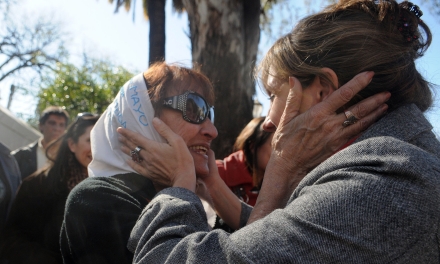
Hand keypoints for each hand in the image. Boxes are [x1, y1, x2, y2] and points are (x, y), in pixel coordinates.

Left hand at [117, 118, 195, 191]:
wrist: (183, 178)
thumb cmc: (182, 159)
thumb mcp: (177, 141)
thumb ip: (164, 130)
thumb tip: (154, 120)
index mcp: (153, 147)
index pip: (137, 138)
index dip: (127, 133)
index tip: (119, 129)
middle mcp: (147, 156)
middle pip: (133, 147)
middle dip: (125, 140)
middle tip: (118, 136)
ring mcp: (147, 166)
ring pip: (134, 156)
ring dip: (127, 150)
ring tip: (121, 146)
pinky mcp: (149, 174)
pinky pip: (137, 168)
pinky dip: (132, 163)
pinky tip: (128, 161)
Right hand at [272, 72, 388, 185]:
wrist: (288, 168)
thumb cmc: (285, 143)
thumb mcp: (285, 119)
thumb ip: (293, 98)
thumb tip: (294, 79)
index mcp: (317, 114)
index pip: (342, 95)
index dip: (357, 83)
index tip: (369, 74)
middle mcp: (330, 125)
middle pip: (358, 111)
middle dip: (375, 100)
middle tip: (388, 92)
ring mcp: (336, 138)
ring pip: (361, 124)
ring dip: (375, 114)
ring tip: (386, 105)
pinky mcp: (338, 147)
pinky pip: (356, 135)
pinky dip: (368, 127)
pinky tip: (375, 122)